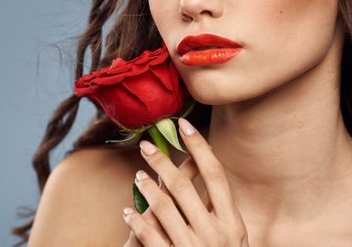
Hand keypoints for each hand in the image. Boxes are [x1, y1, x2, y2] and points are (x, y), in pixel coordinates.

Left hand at [121, 118, 249, 246]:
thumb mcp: (232, 239)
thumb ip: (219, 210)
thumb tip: (203, 171)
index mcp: (233, 223)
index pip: (216, 175)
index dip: (199, 147)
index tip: (183, 124)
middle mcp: (215, 234)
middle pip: (184, 187)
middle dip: (162, 162)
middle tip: (146, 145)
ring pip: (163, 207)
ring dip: (146, 188)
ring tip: (138, 176)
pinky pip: (148, 236)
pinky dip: (136, 221)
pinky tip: (127, 211)